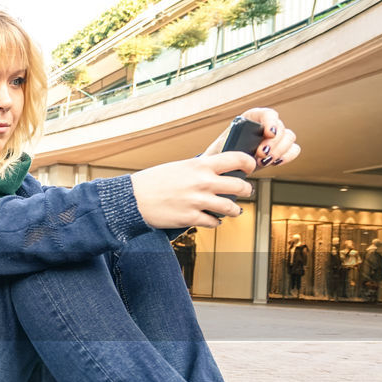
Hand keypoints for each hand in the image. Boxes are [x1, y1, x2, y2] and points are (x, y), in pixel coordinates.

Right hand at [130, 153, 254, 228]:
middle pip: (240, 186)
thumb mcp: (179, 167)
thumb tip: (218, 173)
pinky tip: (213, 219)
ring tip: (233, 210)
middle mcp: (202, 182)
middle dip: (246, 190)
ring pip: (231, 208)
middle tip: (245, 191)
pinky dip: (216, 222)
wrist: (132, 199)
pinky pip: (214, 222)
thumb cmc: (153, 182)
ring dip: (235, 210)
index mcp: (200, 165)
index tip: (249, 168)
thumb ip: (200, 169)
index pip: (237, 159)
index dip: (249, 163)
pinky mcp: (190, 218)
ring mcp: (197, 201)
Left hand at [201, 107, 299, 167]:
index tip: (269, 133)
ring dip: (280, 151)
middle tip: (262, 155)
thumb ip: (231, 143)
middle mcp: (266, 125)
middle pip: (280, 128)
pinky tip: (276, 162)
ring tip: (264, 162)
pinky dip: (288, 156)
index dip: (271, 122)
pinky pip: (293, 149)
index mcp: (252, 118)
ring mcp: (275, 137)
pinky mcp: (281, 150)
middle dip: (274, 143)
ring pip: (289, 138)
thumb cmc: (221, 154)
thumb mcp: (222, 146)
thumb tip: (237, 146)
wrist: (225, 166)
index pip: (268, 114)